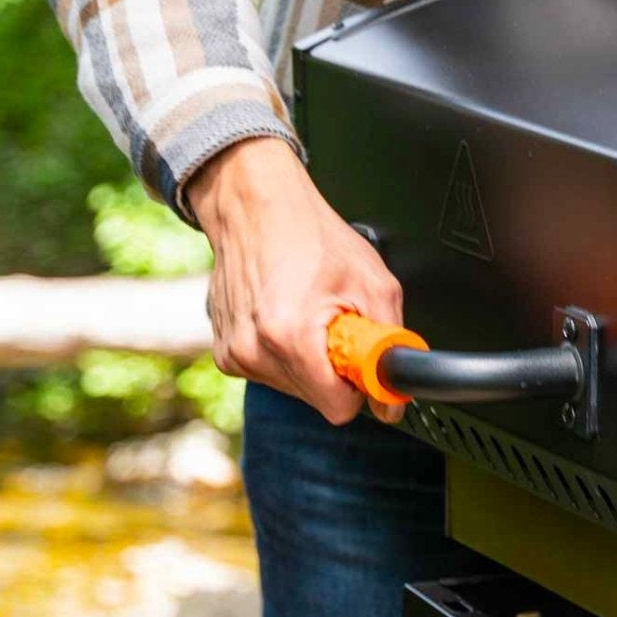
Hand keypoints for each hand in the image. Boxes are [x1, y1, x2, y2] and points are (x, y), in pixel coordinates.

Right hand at [186, 137, 404, 423]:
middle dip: (335, 369)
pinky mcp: (224, 352)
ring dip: (311, 360)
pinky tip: (287, 317)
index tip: (362, 360)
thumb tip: (392, 396)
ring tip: (310, 314)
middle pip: (317, 399)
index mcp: (289, 336)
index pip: (338, 409)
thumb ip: (390, 345)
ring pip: (294, 388)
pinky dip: (286, 354)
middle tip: (337, 324)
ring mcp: (234, 353)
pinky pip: (270, 373)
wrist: (255, 207)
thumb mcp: (374, 284)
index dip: (360, 387)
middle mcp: (253, 350)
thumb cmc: (310, 235)